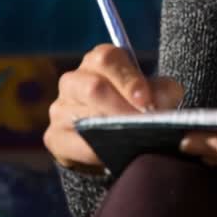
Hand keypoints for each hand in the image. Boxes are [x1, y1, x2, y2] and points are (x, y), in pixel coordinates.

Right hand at [44, 44, 183, 173]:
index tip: (145, 101)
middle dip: (120, 108)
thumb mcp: (155, 95)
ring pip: (81, 115)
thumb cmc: (136, 108)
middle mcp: (75, 80)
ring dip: (108, 129)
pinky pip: (71, 143)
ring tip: (130, 140)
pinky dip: (93, 151)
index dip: (128, 79)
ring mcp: (61, 108)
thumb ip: (162, 92)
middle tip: (141, 124)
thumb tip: (157, 103)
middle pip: (92, 87)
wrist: (116, 142)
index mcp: (99, 61)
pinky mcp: (54, 135)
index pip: (107, 59)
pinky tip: (110, 156)